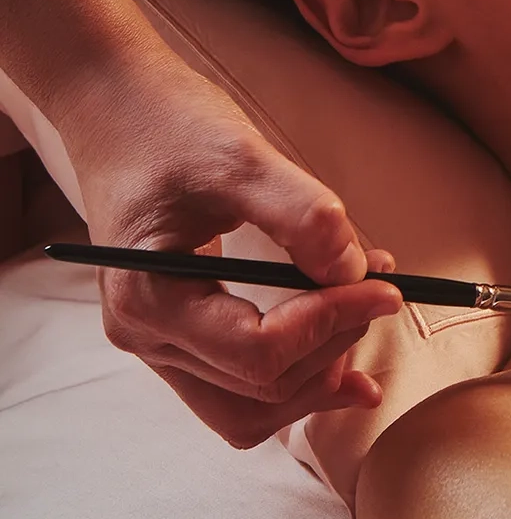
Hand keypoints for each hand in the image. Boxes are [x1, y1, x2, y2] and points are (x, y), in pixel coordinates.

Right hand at [64, 57, 402, 446]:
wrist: (118, 111)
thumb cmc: (168, 126)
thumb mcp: (241, 156)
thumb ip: (303, 215)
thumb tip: (356, 273)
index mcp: (148, 298)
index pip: (259, 351)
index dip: (332, 323)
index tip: (385, 287)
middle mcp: (145, 335)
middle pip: (260, 387)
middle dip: (333, 345)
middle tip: (381, 291)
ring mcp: (157, 341)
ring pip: (250, 408)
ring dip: (317, 373)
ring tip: (365, 321)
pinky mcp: (180, 333)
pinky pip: (239, 384)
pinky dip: (294, 373)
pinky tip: (341, 354)